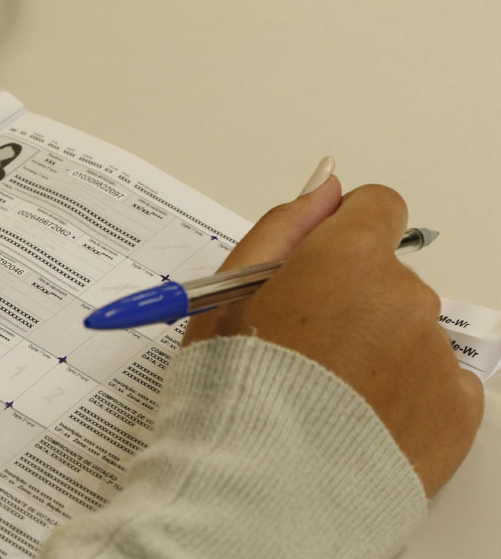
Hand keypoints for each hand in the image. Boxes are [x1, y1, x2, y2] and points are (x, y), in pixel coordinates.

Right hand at [182, 174, 483, 497]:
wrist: (262, 492)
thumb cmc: (234, 393)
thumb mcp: (225, 297)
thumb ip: (281, 228)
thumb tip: (323, 189)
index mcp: (346, 260)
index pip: (378, 207)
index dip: (344, 231)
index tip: (321, 263)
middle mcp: (404, 297)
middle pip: (388, 276)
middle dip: (352, 300)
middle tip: (302, 349)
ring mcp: (436, 355)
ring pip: (411, 330)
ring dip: (378, 349)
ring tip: (326, 396)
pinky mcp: (458, 410)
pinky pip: (440, 381)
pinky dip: (407, 394)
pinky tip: (362, 419)